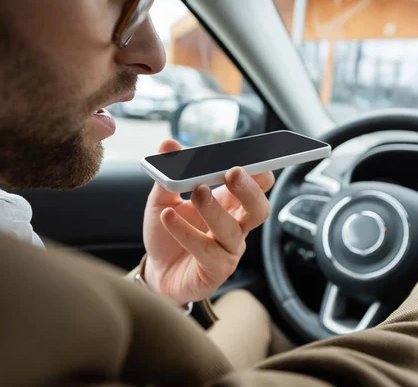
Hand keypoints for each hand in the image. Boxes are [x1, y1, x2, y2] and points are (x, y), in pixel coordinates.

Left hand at [142, 140, 274, 304]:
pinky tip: (167, 216)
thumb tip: (168, 145)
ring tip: (197, 192)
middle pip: (258, 208)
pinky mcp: (215, 271)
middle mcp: (236, 227)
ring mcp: (228, 250)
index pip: (257, 186)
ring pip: (232, 230)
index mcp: (230, 204)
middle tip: (233, 172)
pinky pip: (205, 250)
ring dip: (215, 209)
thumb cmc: (168, 234)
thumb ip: (168, 174)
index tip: (252, 156)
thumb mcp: (163, 199)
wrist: (157, 272)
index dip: (260, 172)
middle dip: (249, 189)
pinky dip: (186, 232)